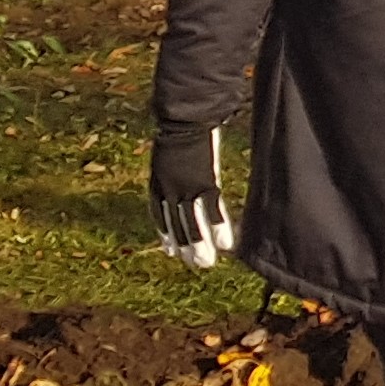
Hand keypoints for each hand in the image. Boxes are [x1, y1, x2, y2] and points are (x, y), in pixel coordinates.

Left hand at [149, 122, 234, 268]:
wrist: (184, 122)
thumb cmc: (178, 130)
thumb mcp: (167, 152)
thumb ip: (171, 166)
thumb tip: (180, 171)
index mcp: (158, 183)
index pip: (160, 215)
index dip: (166, 234)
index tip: (171, 250)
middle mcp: (169, 191)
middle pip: (176, 224)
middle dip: (184, 246)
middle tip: (192, 263)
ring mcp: (186, 190)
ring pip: (191, 224)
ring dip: (199, 246)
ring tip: (205, 263)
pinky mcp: (204, 185)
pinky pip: (212, 212)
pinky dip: (219, 228)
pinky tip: (226, 244)